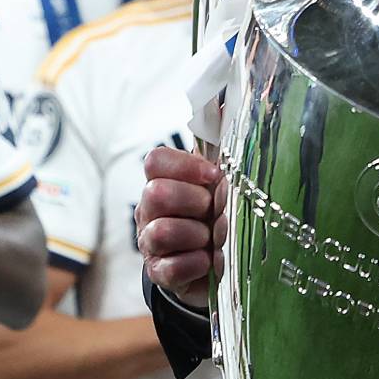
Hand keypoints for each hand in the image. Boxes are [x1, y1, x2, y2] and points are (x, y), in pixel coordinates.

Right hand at [138, 146, 224, 308]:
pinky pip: (170, 268)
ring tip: (212, 239)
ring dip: (197, 234)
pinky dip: (196, 263)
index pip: (155, 161)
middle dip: (195, 202)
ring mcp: (150, 243)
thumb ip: (220, 150)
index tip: (214, 176)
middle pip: (156, 193)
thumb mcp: (220, 184)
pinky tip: (208, 260)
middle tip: (213, 211)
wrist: (212, 264)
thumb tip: (229, 105)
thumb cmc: (215, 216)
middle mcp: (150, 211)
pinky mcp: (159, 273)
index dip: (186, 166)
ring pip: (162, 231)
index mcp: (164, 183)